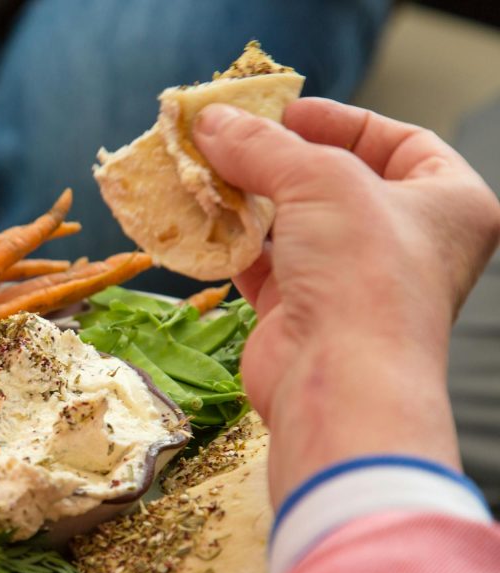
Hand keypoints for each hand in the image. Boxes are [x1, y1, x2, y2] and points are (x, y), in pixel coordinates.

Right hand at [193, 98, 499, 506]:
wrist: (339, 383)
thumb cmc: (364, 272)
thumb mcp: (319, 179)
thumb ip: (263, 145)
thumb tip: (211, 120)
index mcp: (448, 204)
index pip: (401, 142)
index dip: (342, 120)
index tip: (285, 113)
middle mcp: (407, 244)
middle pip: (338, 182)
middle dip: (280, 160)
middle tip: (231, 139)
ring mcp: (353, 281)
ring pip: (295, 224)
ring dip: (249, 199)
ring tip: (206, 173)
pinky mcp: (304, 313)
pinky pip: (264, 265)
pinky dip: (232, 243)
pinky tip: (201, 220)